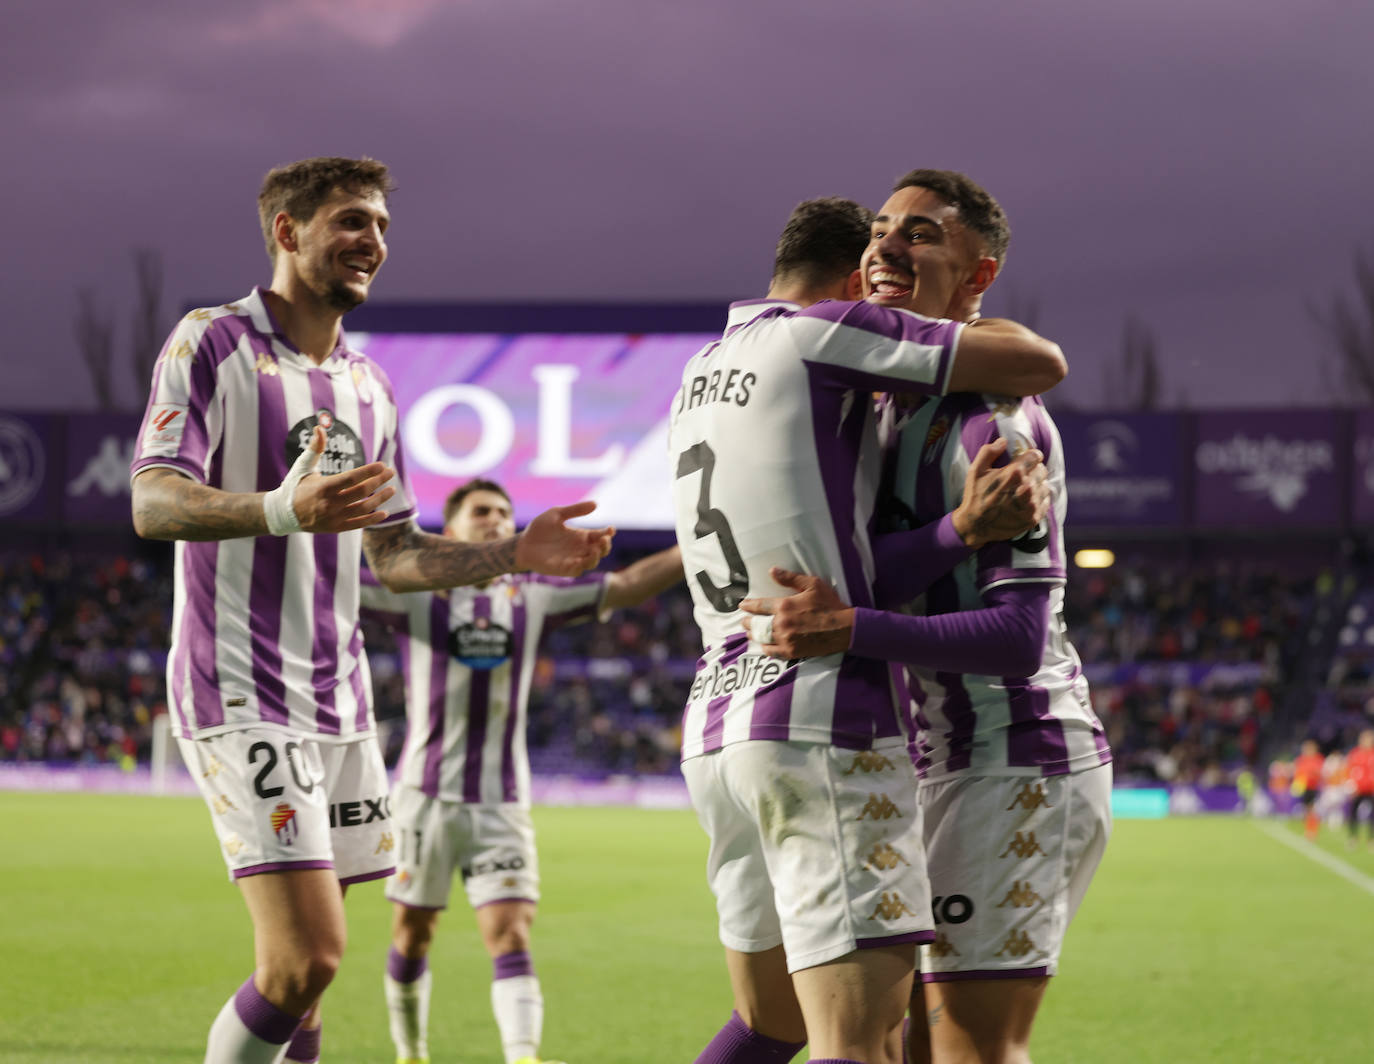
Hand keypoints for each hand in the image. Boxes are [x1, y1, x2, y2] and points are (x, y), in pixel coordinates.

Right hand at [293, 426, 397, 532]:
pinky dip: (373, 519)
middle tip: (391, 472)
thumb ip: (315, 448)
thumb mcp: (303, 465)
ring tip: (392, 489)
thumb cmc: (296, 485)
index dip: (369, 471)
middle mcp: (329, 503)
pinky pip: (359, 524)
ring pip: (363, 508)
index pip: (351, 478)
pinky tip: (385, 512)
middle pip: (361, 492)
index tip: (383, 465)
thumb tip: (319, 427)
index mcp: (323, 487)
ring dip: (381, 499)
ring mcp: (333, 517)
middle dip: (379, 481)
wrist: (283, 513)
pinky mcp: (336, 528)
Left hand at [516, 501, 614, 575]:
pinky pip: (577, 570)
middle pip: (601, 550)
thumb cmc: (540, 528)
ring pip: (592, 562)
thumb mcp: (557, 514)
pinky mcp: (564, 569)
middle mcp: (580, 549)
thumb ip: (575, 510)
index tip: (611, 529)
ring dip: (596, 557)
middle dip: (606, 546)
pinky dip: (581, 565)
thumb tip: (596, 504)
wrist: (522, 543)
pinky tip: (581, 559)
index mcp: (582, 536)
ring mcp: (573, 560)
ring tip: (595, 549)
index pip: (600, 536)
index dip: (608, 533)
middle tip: (604, 539)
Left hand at [739, 566, 855, 659]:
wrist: (845, 628)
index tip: (742, 605)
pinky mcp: (792, 652)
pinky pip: (772, 652)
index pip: (759, 606)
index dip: (748, 606)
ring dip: (754, 635)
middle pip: (757, 624)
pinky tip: (763, 647)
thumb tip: (772, 571)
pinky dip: (766, 649)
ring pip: (762, 639)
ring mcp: (786, 639)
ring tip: (750, 633)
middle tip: (744, 621)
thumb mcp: (812, 585)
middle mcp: (782, 624)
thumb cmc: (830, 605)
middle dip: (749, 622)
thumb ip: (790, 578)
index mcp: (784, 606)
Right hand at [950, 438, 1048, 548]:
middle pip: (1042, 470)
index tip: (1026, 459)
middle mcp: (1025, 488)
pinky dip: (1039, 498)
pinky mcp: (1033, 518)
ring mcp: (1031, 505)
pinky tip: (1028, 499)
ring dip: (1037, 485)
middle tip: (1024, 475)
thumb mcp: (975, 471)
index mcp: (1013, 473)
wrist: (975, 526)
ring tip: (1025, 488)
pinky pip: (1046, 502)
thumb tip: (1003, 441)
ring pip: (1045, 486)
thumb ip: (988, 452)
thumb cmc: (975, 496)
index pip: (1035, 456)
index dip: (1031, 455)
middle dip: (1034, 470)